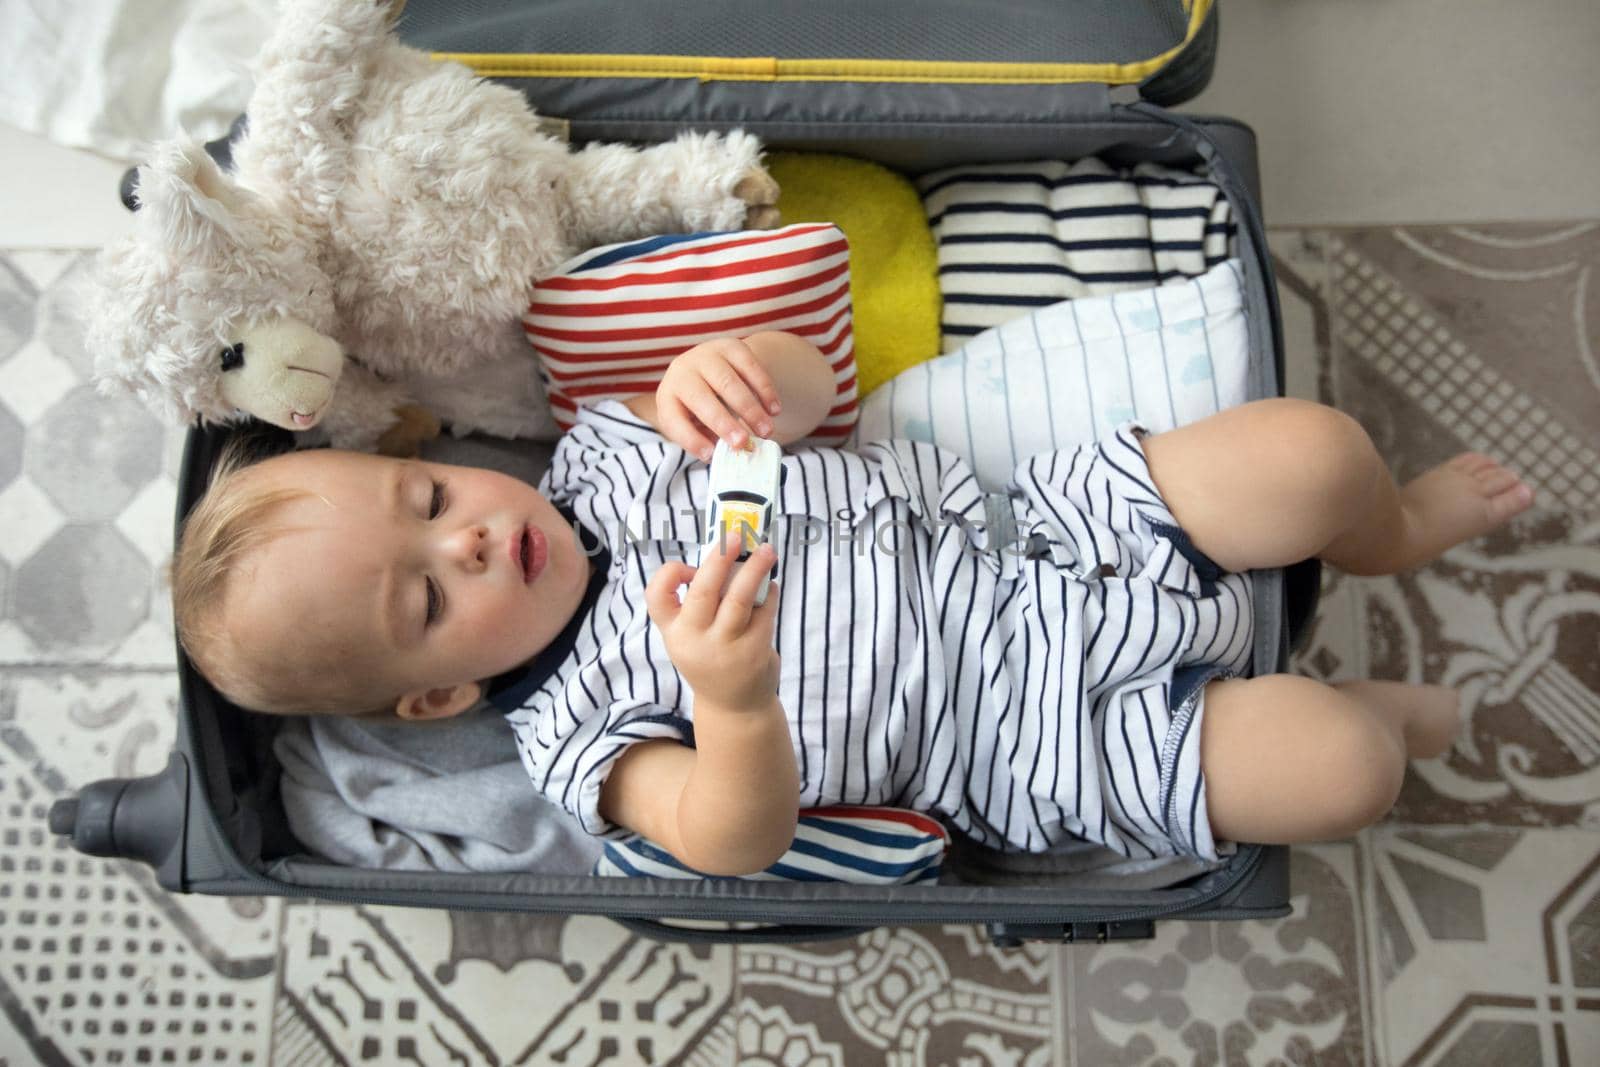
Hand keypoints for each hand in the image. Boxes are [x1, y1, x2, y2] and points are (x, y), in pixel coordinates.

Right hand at [645, 531, 779, 710]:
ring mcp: (725, 648)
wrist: (734, 706)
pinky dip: (768, 594)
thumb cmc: (711, 657)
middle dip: (720, 559)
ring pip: (739, 599)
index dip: (669, 574)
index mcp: (674, 632)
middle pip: (704, 592)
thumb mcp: (691, 635)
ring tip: (767, 550)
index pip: (656, 597)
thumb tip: (725, 554)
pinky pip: (763, 613)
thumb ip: (698, 602)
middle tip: (736, 535)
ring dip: (755, 569)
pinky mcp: (753, 652)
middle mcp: (694, 641)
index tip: (688, 566)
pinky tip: (770, 587)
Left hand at [656, 338, 783, 460]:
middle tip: (743, 443)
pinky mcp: (731, 346)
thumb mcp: (695, 423)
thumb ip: (708, 439)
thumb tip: (728, 454)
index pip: (673, 420)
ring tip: (766, 431)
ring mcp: (706, 356)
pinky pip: (750, 368)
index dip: (691, 439)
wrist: (712, 365)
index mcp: (668, 397)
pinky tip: (774, 410)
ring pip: (729, 383)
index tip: (710, 455)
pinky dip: (765, 391)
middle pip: (702, 399)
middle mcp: (682, 372)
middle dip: (724, 423)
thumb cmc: (701, 405)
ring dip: (751, 410)